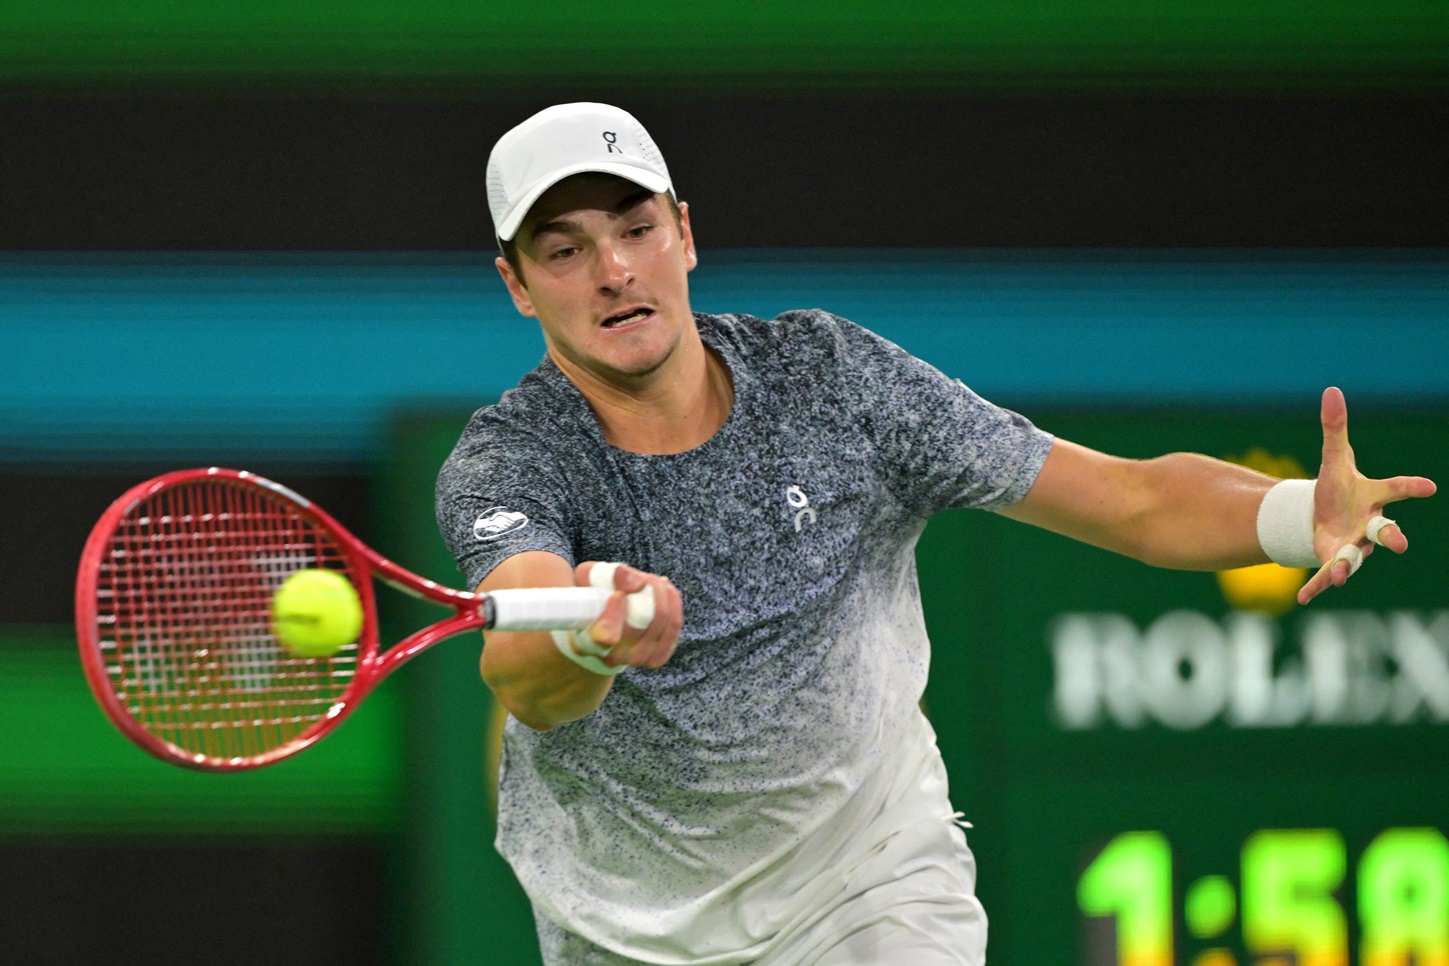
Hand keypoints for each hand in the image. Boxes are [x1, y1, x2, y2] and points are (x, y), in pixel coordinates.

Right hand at [575, 561, 682, 668]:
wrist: (602, 625)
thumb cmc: (593, 598)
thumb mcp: (590, 577)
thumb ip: (606, 575)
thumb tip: (637, 583)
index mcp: (586, 641)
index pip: (603, 638)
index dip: (613, 617)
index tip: (617, 595)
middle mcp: (611, 657)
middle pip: (642, 621)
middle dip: (648, 589)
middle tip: (642, 578)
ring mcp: (636, 660)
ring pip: (662, 619)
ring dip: (661, 592)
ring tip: (651, 581)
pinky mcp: (657, 657)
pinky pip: (674, 624)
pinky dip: (672, 602)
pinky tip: (664, 591)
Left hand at [1298, 387, 1436, 603]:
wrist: (1322, 515)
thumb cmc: (1336, 487)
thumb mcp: (1333, 458)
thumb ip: (1335, 429)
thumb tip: (1331, 390)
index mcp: (1373, 497)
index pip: (1395, 489)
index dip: (1411, 488)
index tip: (1429, 486)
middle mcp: (1369, 525)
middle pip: (1386, 531)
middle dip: (1394, 537)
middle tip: (1400, 544)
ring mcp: (1354, 545)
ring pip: (1356, 558)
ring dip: (1347, 567)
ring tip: (1340, 578)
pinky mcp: (1334, 560)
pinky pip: (1326, 575)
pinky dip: (1317, 587)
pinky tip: (1303, 599)